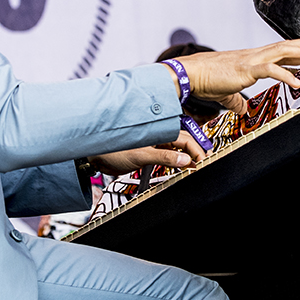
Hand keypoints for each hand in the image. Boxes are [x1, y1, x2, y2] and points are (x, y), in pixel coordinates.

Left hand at [87, 130, 207, 174]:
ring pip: (176, 149)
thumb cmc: (113, 149)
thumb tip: (185, 160)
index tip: (204, 161)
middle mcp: (158, 136)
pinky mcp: (149, 153)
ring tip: (195, 167)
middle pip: (183, 143)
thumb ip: (165, 157)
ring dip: (186, 158)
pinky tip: (181, 167)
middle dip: (195, 153)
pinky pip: (167, 156)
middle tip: (203, 165)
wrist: (96, 156)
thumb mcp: (141, 155)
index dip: (196, 150)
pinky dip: (176, 161)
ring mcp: (154, 144)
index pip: (185, 140)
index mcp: (158, 131)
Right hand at [169, 36, 299, 113]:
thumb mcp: (225, 93)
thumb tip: (242, 108)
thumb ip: (236, 100)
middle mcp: (253, 55)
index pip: (278, 53)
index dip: (295, 52)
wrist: (189, 74)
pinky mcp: (246, 69)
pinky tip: (299, 82)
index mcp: (250, 59)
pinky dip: (286, 75)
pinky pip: (270, 70)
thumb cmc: (204, 80)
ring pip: (281, 51)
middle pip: (284, 47)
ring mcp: (250, 60)